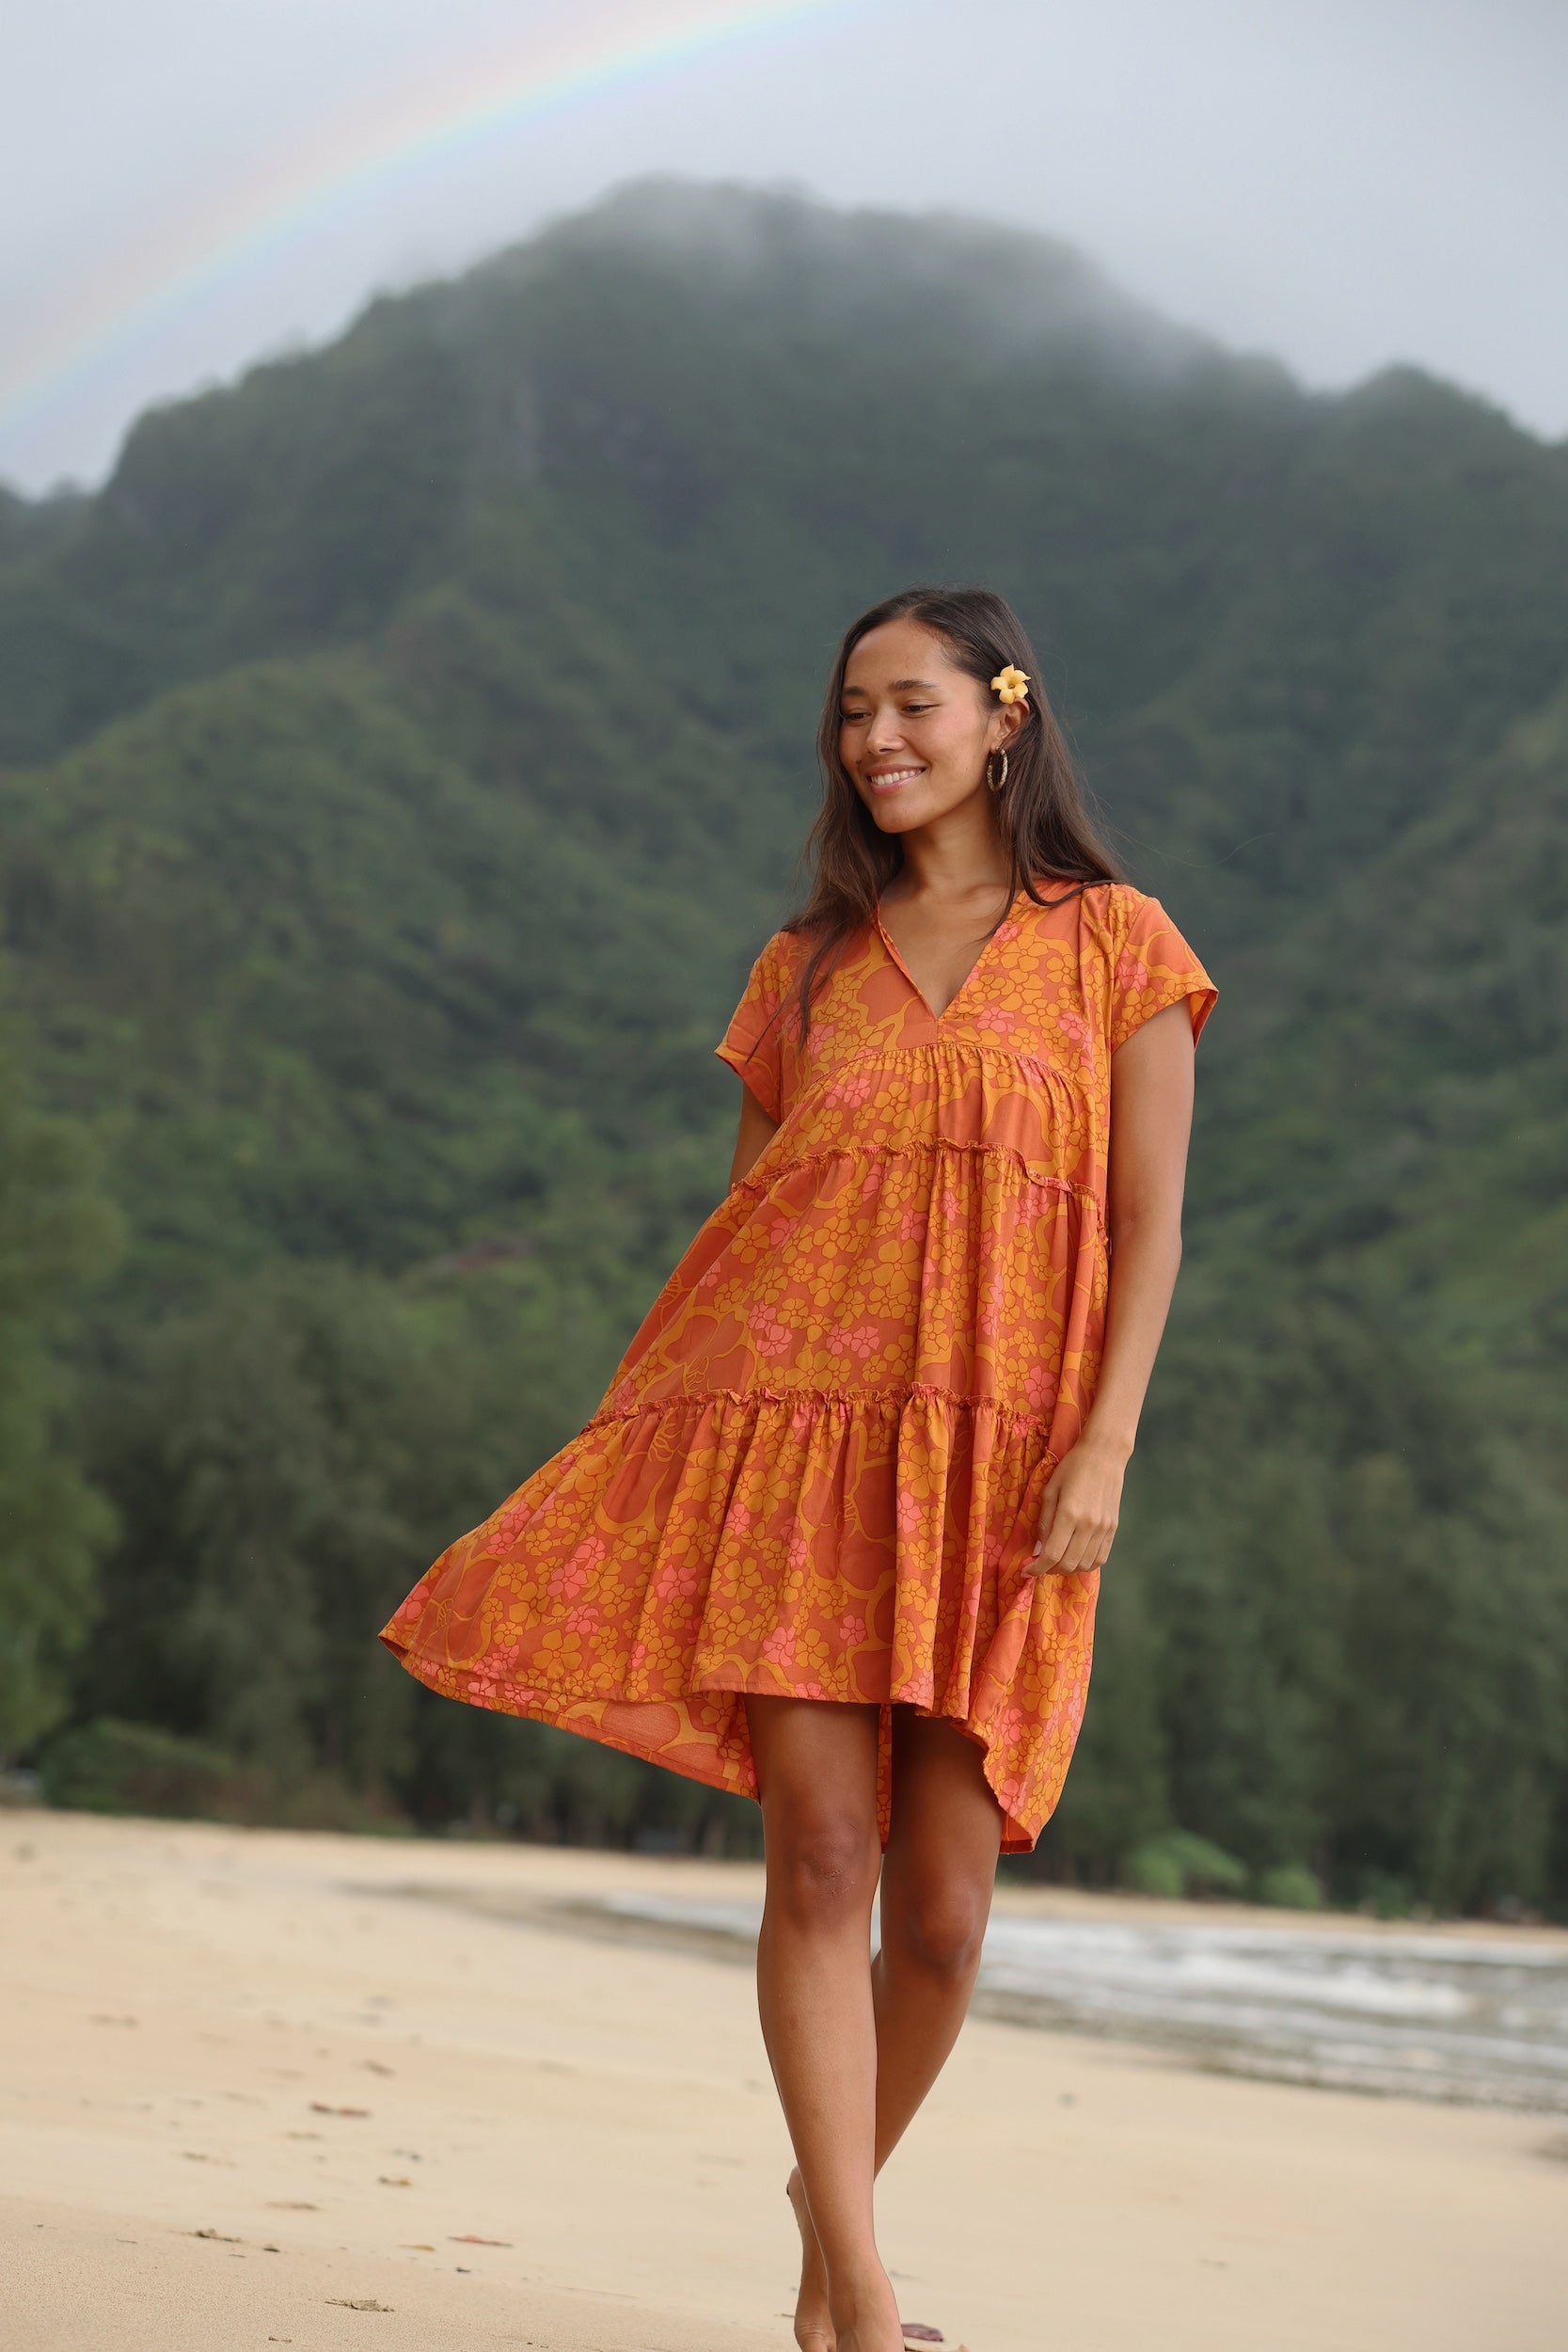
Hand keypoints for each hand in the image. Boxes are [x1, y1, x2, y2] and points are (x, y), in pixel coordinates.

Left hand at [1028, 1437, 1127, 1575]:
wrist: (1104, 1455)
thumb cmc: (1072, 1468)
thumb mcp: (1050, 1490)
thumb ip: (1044, 1521)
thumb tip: (1038, 1548)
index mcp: (1069, 1514)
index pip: (1052, 1555)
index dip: (1037, 1568)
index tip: (1026, 1571)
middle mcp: (1089, 1526)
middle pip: (1068, 1565)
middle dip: (1050, 1570)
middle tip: (1039, 1564)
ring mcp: (1104, 1529)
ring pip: (1085, 1565)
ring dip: (1068, 1569)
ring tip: (1056, 1560)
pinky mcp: (1113, 1528)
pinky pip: (1100, 1558)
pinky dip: (1085, 1564)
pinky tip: (1075, 1556)